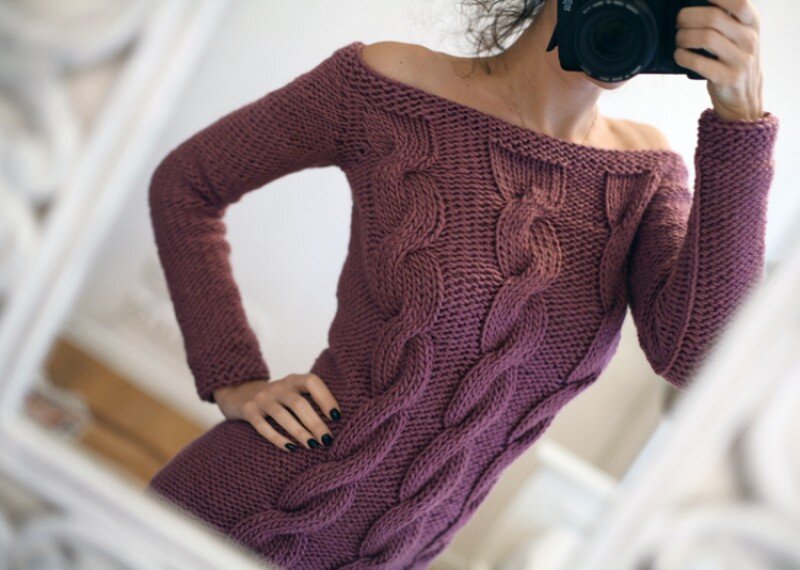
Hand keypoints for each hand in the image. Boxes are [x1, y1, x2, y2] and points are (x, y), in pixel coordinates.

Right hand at [213, 374, 341, 451]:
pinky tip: (290, 448)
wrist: (238, 392)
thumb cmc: (276, 398)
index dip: (325, 397)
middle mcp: (277, 387)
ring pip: (282, 415)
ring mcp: (261, 398)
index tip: (337, 416)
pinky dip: (278, 438)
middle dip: (315, 422)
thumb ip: (309, 400)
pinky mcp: (248, 411)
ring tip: (312, 446)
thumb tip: (337, 423)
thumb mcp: (291, 392)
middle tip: (327, 440)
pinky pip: (263, 426)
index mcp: (292, 380)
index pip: (311, 382)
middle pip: (299, 403)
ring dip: (299, 432)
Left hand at [675, 0, 764, 120]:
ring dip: (683, 37)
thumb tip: (694, 6)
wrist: (744, 96)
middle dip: (688, 17)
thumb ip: (726, 20)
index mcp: (752, 24)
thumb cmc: (734, 60)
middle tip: (679, 22)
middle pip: (713, 18)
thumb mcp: (739, 36)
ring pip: (705, 38)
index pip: (737, 3)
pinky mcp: (727, 78)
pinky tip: (679, 55)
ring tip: (679, 40)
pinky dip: (683, 57)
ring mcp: (740, 60)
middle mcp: (749, 40)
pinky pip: (699, 62)